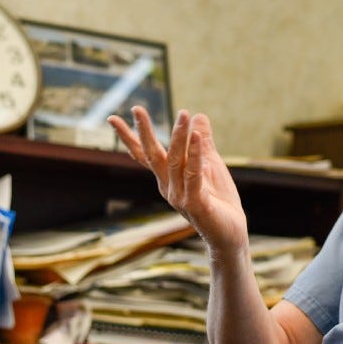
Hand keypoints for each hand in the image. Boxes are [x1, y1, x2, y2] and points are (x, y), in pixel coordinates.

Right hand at [108, 106, 247, 252]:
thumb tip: (198, 115)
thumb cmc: (219, 201)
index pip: (146, 155)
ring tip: (184, 113)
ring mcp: (180, 197)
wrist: (230, 234)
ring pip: (175, 162)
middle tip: (137, 109)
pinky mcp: (196, 204)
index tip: (113, 118)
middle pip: (153, 156)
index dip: (131, 137)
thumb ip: (203, 142)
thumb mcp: (211, 165)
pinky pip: (194, 176)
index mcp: (168, 178)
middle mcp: (168, 187)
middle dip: (145, 132)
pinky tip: (196, 137)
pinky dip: (196, 156)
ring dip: (178, 137)